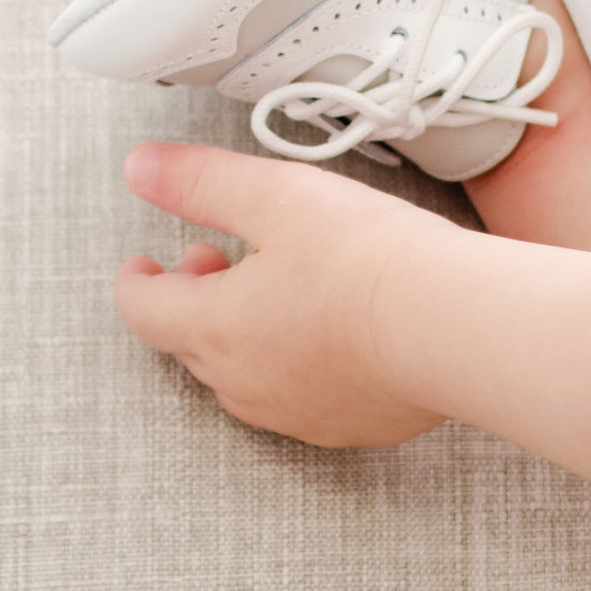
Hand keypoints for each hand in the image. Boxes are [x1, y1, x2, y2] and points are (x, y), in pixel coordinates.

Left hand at [114, 142, 447, 446]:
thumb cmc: (370, 258)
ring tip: (276, 295)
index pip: (145, 309)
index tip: (142, 265)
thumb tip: (142, 167)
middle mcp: (246, 381)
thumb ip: (204, 180)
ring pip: (243, 376)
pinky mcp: (350, 424)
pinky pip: (300, 397)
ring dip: (241, 335)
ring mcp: (298, 411)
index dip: (137, 280)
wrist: (452, 322)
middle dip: (195, 298)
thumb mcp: (278, 195)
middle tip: (219, 263)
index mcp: (217, 326)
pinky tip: (331, 333)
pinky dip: (295, 363)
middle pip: (190, 344)